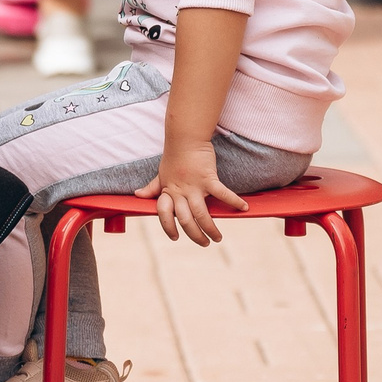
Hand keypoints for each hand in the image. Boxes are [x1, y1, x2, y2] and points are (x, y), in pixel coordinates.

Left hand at [132, 143, 247, 245]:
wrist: (185, 138)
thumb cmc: (174, 156)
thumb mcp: (161, 174)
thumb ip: (152, 187)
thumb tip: (137, 195)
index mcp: (168, 192)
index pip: (164, 214)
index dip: (168, 227)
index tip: (175, 237)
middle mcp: (180, 192)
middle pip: (185, 220)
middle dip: (195, 235)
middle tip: (205, 243)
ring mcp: (194, 186)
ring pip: (201, 214)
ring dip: (210, 229)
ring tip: (218, 238)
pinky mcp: (208, 178)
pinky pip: (222, 193)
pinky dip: (234, 201)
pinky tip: (244, 208)